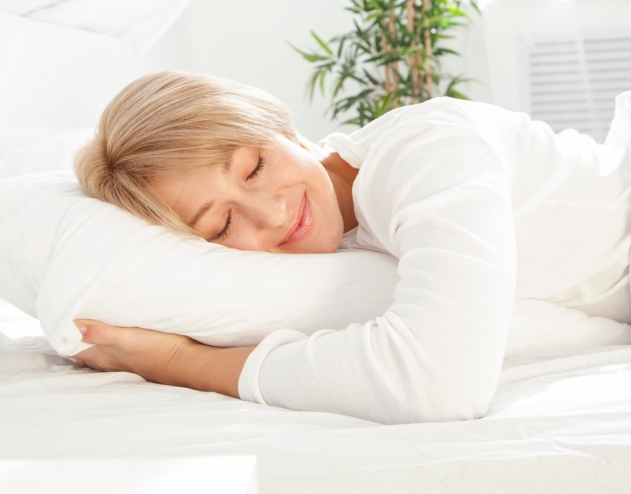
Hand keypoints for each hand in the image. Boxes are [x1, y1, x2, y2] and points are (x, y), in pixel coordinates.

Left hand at [73, 320, 196, 386]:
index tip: (60, 315)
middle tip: (70, 316)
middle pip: (81, 350)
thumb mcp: (129, 338)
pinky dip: (104, 343)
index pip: (72, 347)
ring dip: (88, 339)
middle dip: (73, 336)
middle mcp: (108, 361)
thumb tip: (73, 325)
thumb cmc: (159, 349)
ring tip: (85, 324)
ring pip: (95, 351)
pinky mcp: (135, 358)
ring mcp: (121, 362)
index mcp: (103, 356)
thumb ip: (102, 333)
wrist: (186, 362)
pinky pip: (110, 351)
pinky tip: (111, 334)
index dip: (63, 333)